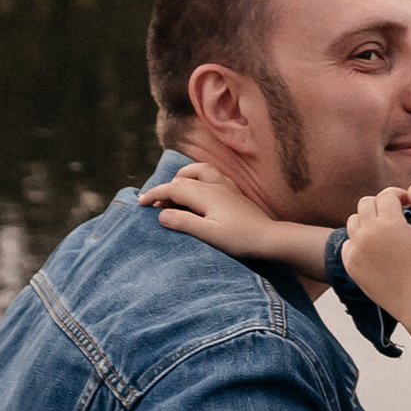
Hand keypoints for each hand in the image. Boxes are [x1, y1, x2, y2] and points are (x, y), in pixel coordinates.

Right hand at [144, 162, 308, 265]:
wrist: (270, 238)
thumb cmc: (240, 239)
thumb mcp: (209, 234)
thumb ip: (184, 222)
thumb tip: (161, 213)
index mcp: (206, 194)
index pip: (173, 188)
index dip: (154, 194)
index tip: (140, 203)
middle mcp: (216, 186)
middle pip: (183, 179)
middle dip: (166, 189)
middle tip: (155, 206)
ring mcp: (226, 187)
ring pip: (198, 171)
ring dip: (182, 179)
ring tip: (175, 195)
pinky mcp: (234, 193)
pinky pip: (211, 176)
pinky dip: (197, 179)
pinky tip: (199, 192)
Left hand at [340, 183, 410, 313]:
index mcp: (389, 223)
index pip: (386, 194)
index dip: (399, 195)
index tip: (408, 204)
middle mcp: (368, 233)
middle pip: (366, 203)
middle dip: (381, 205)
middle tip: (395, 217)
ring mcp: (356, 248)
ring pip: (353, 220)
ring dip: (367, 220)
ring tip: (384, 232)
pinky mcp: (350, 263)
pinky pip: (348, 242)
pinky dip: (359, 241)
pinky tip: (375, 249)